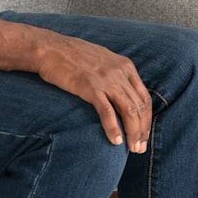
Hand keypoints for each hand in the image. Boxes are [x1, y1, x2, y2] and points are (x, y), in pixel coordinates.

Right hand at [35, 34, 151, 151]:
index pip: (144, 99)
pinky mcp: (90, 87)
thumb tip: (125, 96)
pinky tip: (116, 141)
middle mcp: (119, 73)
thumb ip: (118, 76)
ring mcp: (106, 80)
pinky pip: (107, 112)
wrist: (49, 48)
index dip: (147, 120)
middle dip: (142, 131)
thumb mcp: (104, 61)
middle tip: (140, 149)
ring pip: (128, 111)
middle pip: (139, 108)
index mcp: (126, 67)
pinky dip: (113, 128)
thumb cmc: (74, 56)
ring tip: (133, 148)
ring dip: (133, 133)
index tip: (144, 136)